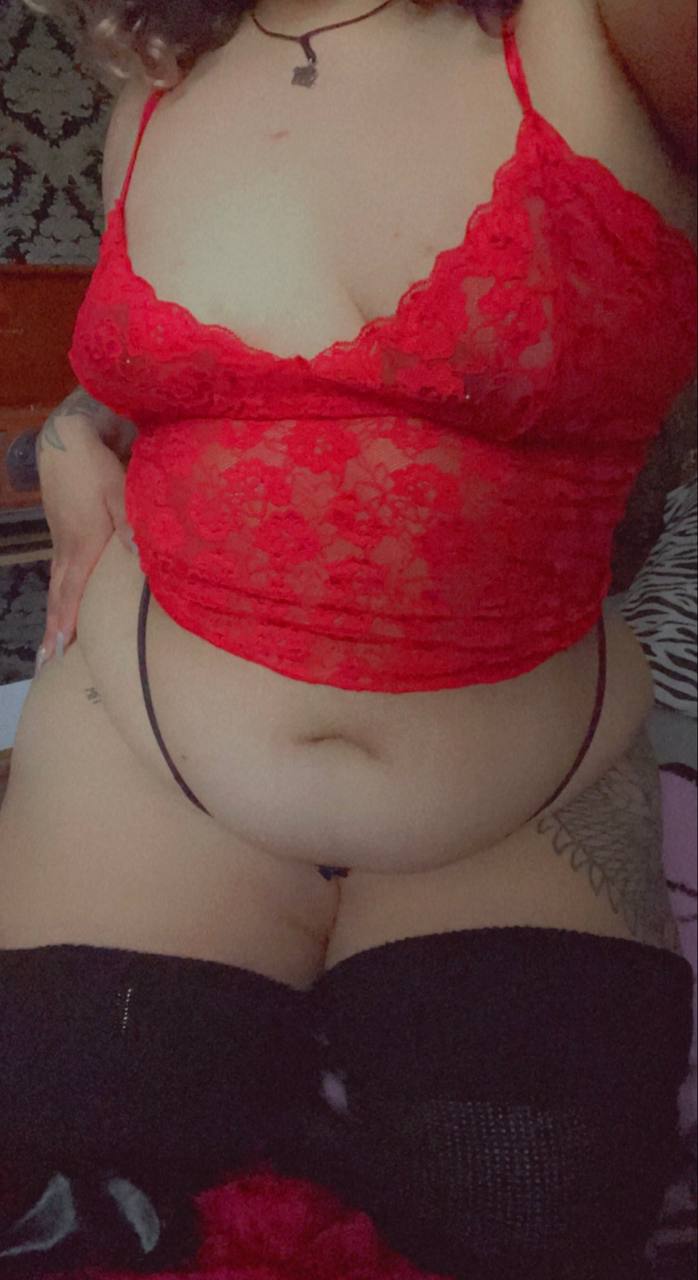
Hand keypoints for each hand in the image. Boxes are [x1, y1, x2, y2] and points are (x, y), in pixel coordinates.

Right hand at [35, 419, 136, 674]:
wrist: (65, 440)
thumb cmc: (95, 464)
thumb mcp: (117, 489)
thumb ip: (128, 521)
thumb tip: (136, 554)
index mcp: (83, 544)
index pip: (74, 593)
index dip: (68, 623)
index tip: (61, 653)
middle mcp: (68, 549)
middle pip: (59, 597)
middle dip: (54, 631)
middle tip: (46, 664)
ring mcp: (62, 542)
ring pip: (57, 587)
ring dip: (53, 617)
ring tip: (48, 645)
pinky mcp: (63, 533)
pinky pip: (59, 573)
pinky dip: (58, 594)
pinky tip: (60, 604)